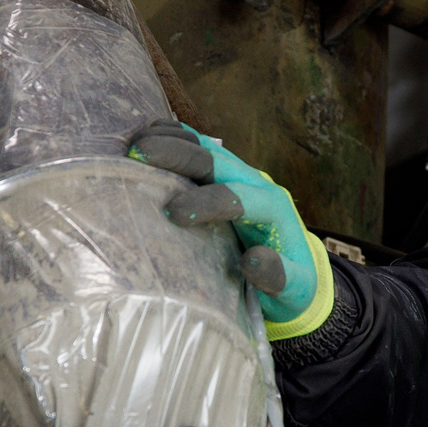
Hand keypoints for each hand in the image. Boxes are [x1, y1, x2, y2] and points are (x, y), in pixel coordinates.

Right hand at [130, 123, 328, 330]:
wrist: (293, 266)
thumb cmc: (291, 283)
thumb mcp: (294, 289)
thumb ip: (278, 276)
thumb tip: (253, 259)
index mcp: (274, 209)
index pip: (239, 197)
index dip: (206, 202)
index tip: (172, 214)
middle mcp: (256, 182)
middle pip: (216, 160)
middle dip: (178, 155)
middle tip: (139, 155)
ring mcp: (238, 173)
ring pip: (203, 147)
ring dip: (169, 141)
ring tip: (134, 144)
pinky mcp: (222, 173)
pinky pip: (196, 146)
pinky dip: (170, 138)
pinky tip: (143, 137)